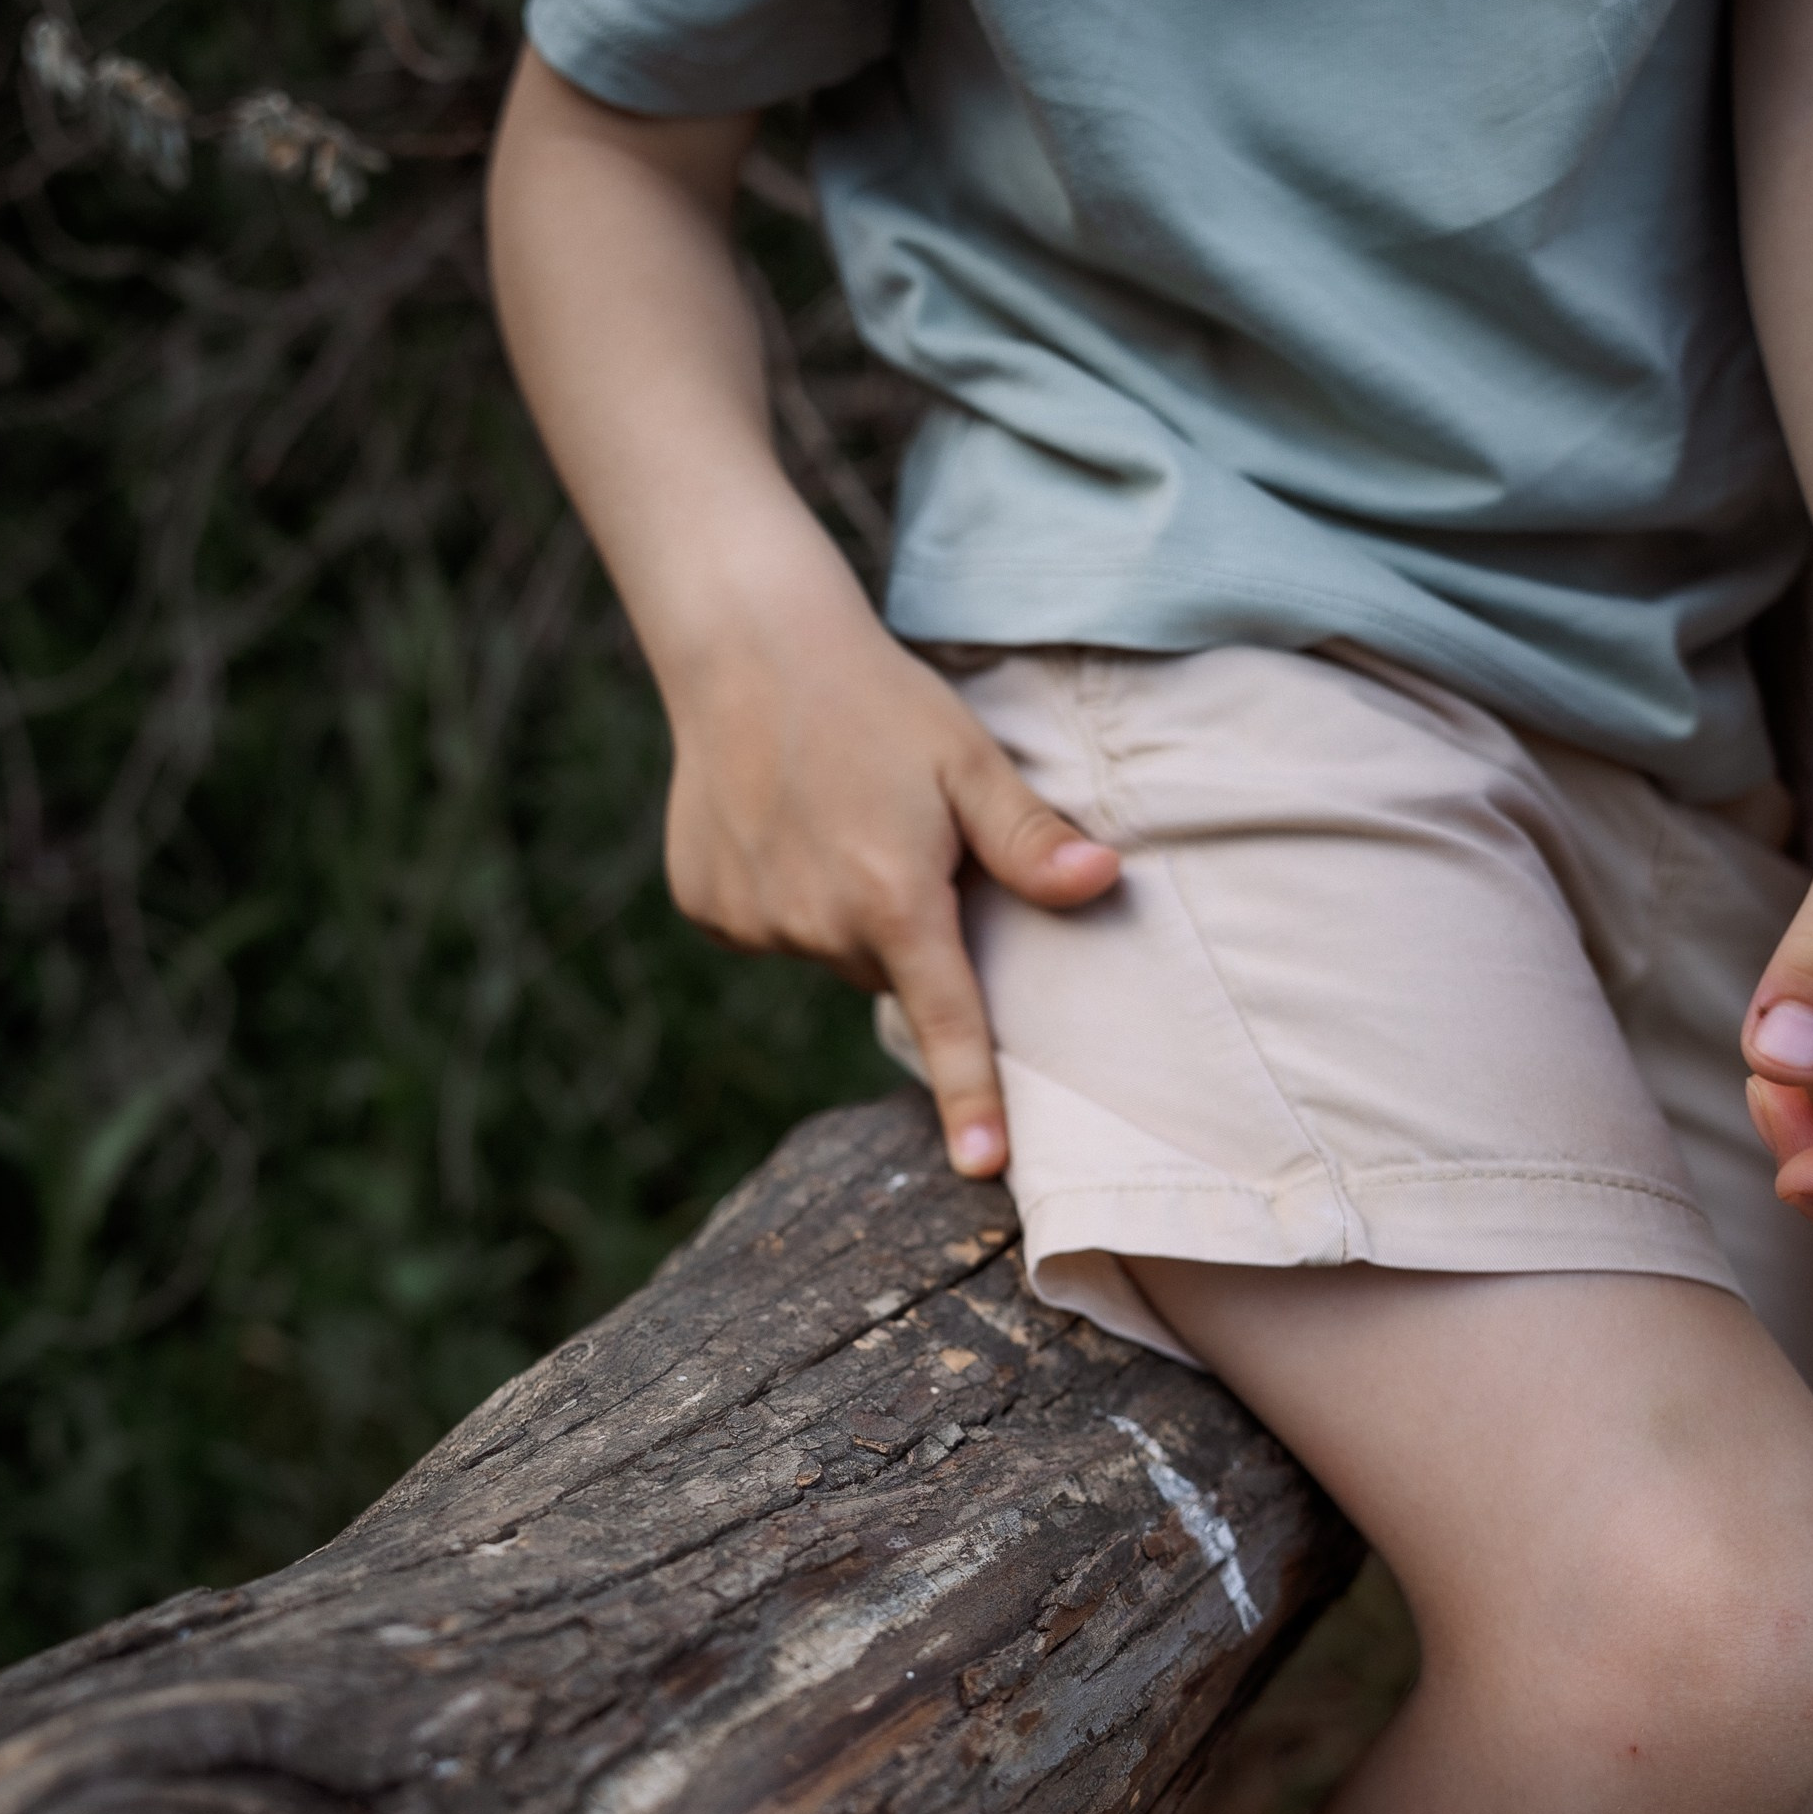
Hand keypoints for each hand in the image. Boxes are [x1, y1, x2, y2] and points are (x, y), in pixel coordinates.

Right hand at [663, 573, 1118, 1174]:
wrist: (743, 646)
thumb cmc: (874, 697)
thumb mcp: (968, 761)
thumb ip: (1031, 840)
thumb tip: (1105, 885)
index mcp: (892, 896)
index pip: (946, 1020)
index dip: (970, 1095)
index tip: (986, 1166)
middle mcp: (815, 923)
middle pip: (890, 973)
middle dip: (909, 926)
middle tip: (903, 836)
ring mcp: (751, 920)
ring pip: (828, 952)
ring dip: (844, 909)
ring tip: (834, 814)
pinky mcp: (707, 907)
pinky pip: (770, 929)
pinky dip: (785, 894)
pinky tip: (781, 821)